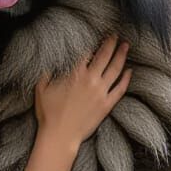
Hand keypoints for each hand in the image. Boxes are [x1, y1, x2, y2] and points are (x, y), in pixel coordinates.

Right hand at [34, 35, 131, 153]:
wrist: (60, 135)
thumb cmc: (48, 114)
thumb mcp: (41, 89)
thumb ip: (45, 73)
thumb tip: (47, 63)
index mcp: (75, 74)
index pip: (88, 52)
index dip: (93, 43)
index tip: (97, 37)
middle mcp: (90, 80)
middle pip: (105, 56)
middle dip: (111, 43)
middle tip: (115, 35)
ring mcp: (100, 92)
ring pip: (115, 69)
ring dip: (121, 55)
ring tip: (125, 46)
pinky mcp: (106, 105)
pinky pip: (120, 89)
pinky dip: (126, 79)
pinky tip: (129, 71)